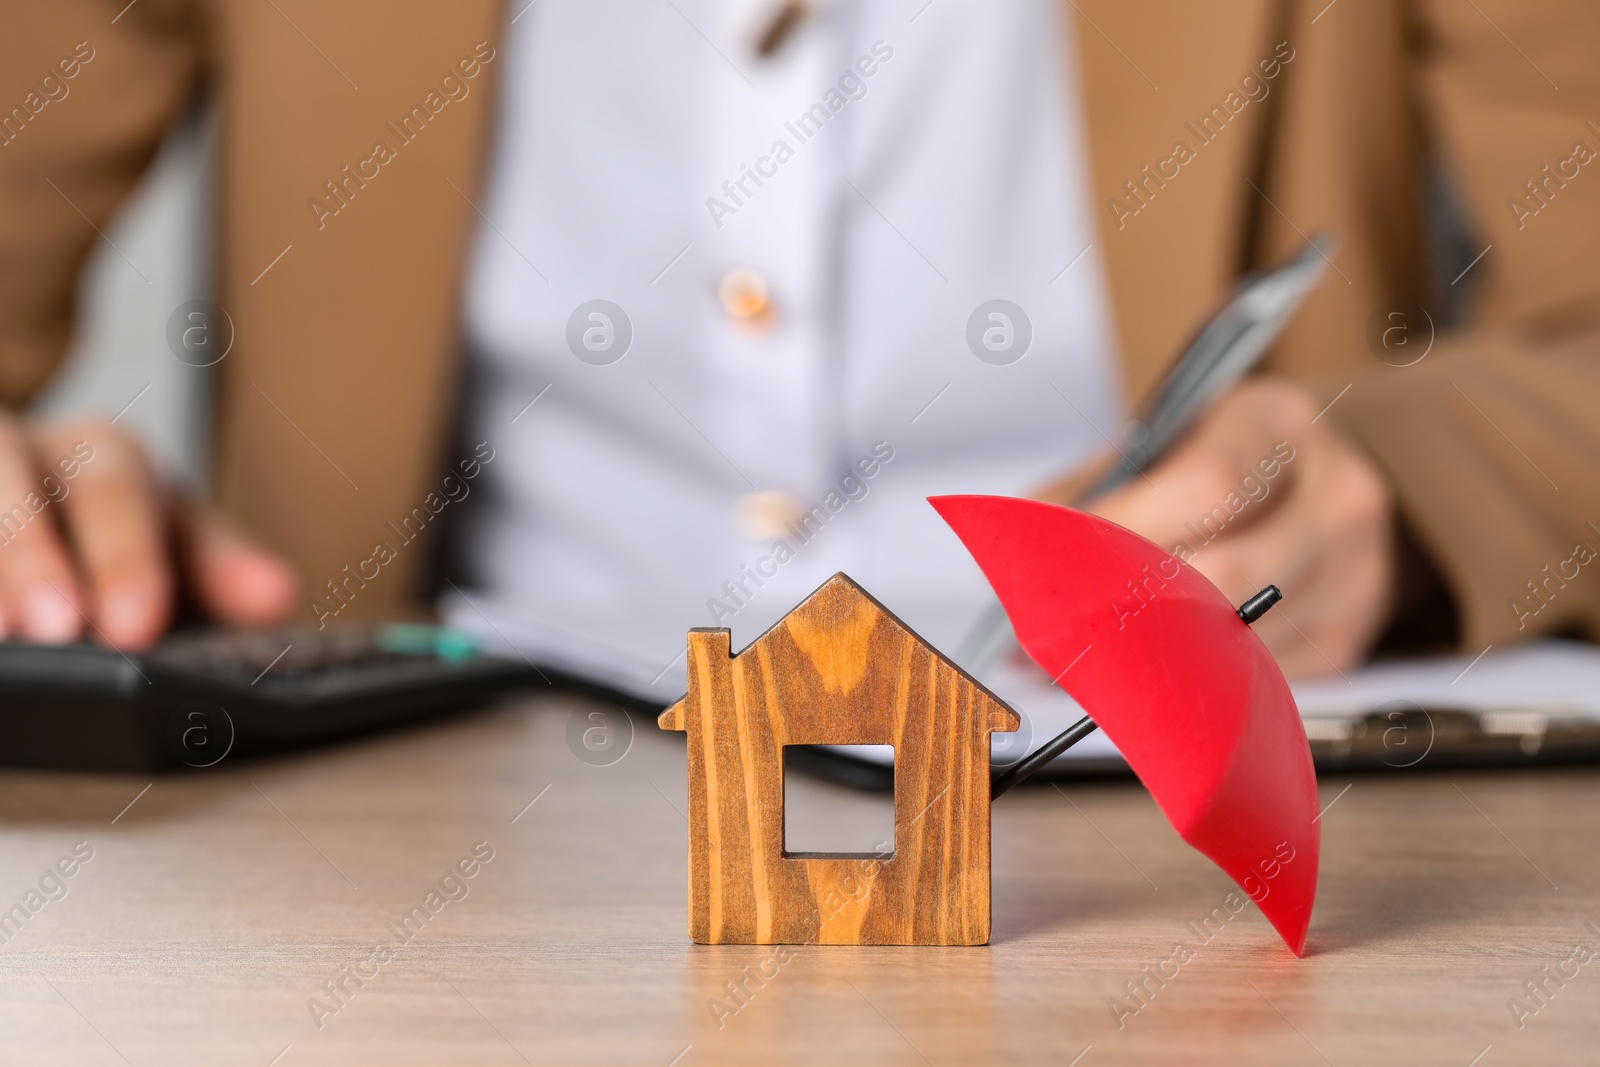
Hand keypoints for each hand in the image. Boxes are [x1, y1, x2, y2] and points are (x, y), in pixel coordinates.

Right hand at [0, 414, 297, 649]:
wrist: (41, 504)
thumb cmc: (117, 536)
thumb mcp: (178, 546)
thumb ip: (223, 572)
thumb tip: (278, 595)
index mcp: (104, 454)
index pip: (116, 494)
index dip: (125, 561)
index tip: (136, 627)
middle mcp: (23, 450)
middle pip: (14, 481)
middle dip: (33, 556)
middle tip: (54, 630)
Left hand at [1037, 378, 1395, 677]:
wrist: (1325, 481)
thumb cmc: (1223, 455)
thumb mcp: (1164, 439)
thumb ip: (1091, 490)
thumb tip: (1009, 556)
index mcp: (1279, 425)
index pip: (1208, 486)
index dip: (1122, 532)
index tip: (1054, 560)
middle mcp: (1336, 498)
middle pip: (1222, 577)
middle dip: (1122, 609)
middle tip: (1046, 629)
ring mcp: (1352, 576)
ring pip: (1232, 642)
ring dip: (1141, 660)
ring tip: (1069, 658)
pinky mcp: (1343, 642)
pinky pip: (1246, 678)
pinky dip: (1179, 683)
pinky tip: (1130, 675)